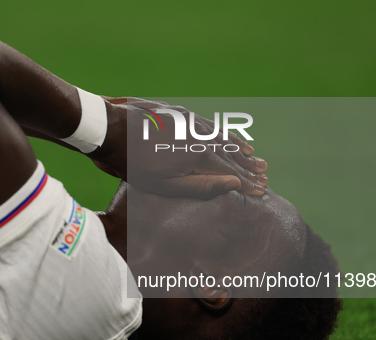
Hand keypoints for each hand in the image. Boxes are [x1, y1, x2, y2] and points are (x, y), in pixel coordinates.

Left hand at [90, 97, 267, 198]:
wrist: (109, 129)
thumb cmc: (133, 164)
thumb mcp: (165, 185)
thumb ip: (201, 186)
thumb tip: (234, 184)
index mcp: (199, 157)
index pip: (231, 172)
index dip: (247, 182)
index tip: (263, 189)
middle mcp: (200, 137)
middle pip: (231, 154)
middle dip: (248, 166)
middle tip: (265, 174)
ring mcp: (190, 123)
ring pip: (222, 137)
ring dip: (239, 147)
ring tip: (254, 155)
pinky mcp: (180, 114)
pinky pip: (208, 124)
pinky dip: (221, 131)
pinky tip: (225, 133)